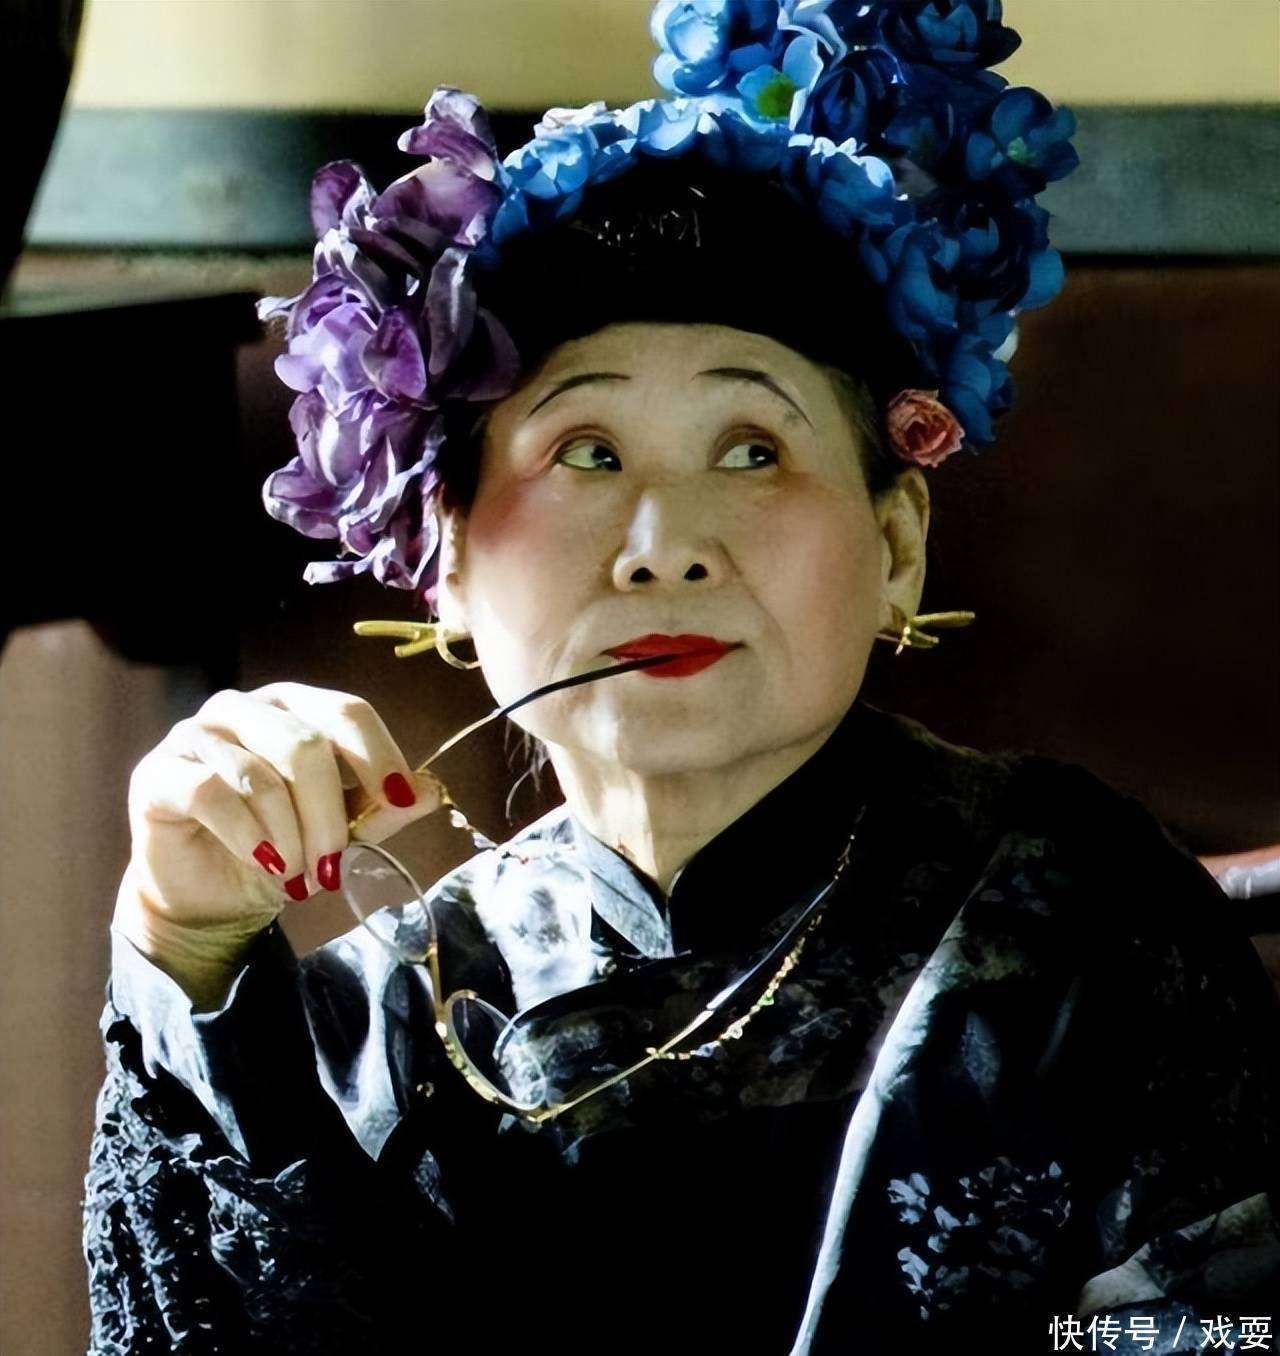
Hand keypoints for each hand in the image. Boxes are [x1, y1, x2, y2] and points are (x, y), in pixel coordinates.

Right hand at [114, 682, 443, 1002]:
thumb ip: (380, 810)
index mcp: (296, 708)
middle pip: (307, 745)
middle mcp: (246, 709)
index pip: (347, 712)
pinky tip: (262, 863)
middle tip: (332, 869)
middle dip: (329, 816)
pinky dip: (248, 836)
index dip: (378, 755)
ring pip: (262, 776)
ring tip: (296, 878)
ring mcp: (197, 734)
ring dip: (289, 837)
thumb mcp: (339, 830)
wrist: (207, 894)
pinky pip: (212, 793)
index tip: (400, 801)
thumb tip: (430, 792)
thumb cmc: (277, 847)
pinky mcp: (159, 772)